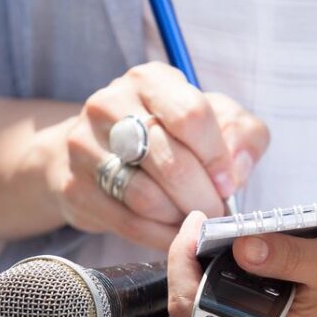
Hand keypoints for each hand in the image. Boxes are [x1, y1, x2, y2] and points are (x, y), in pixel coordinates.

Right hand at [40, 62, 269, 250]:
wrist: (93, 152)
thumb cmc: (165, 133)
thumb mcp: (213, 120)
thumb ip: (242, 134)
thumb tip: (238, 167)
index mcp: (150, 80)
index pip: (191, 116)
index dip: (217, 157)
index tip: (227, 183)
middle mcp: (110, 104)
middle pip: (170, 161)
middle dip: (202, 196)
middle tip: (216, 213)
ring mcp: (84, 146)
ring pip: (146, 198)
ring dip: (180, 218)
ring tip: (192, 220)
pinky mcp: (74, 187)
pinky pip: (128, 223)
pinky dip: (159, 236)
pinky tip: (172, 233)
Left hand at [159, 212, 316, 316]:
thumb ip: (285, 256)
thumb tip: (244, 247)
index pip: (192, 316)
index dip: (181, 269)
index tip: (196, 227)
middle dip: (176, 283)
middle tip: (195, 232)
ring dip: (182, 300)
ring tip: (194, 248)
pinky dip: (196, 311)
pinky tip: (201, 272)